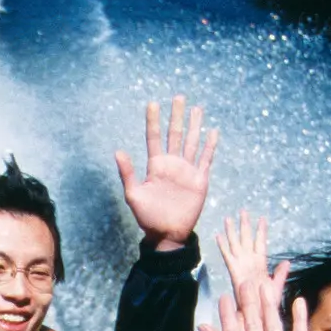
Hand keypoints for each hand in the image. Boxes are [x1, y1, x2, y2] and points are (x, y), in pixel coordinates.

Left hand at [117, 96, 218, 248]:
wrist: (167, 234)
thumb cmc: (148, 217)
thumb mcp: (134, 194)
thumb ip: (128, 173)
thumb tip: (118, 151)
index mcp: (156, 166)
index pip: (155, 138)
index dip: (153, 121)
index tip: (152, 103)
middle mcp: (172, 164)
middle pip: (175, 134)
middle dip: (177, 116)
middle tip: (179, 97)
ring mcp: (187, 170)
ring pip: (191, 142)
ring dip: (195, 126)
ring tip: (197, 109)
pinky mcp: (199, 180)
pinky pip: (206, 159)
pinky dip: (210, 146)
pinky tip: (213, 132)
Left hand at [201, 251, 313, 330]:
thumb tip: (203, 325)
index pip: (234, 330)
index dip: (229, 314)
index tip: (225, 295)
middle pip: (254, 323)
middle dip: (250, 303)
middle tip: (247, 281)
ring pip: (274, 324)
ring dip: (271, 305)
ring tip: (267, 284)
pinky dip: (298, 317)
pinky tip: (298, 300)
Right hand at [214, 209, 289, 316]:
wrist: (256, 316)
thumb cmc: (265, 305)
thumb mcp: (276, 287)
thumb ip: (280, 275)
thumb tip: (287, 262)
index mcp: (260, 265)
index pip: (261, 244)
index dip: (261, 232)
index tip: (262, 219)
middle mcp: (249, 263)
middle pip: (247, 239)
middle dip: (245, 225)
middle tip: (243, 211)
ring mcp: (241, 266)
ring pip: (236, 244)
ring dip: (232, 231)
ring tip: (229, 218)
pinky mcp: (234, 271)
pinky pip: (228, 256)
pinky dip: (223, 246)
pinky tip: (219, 235)